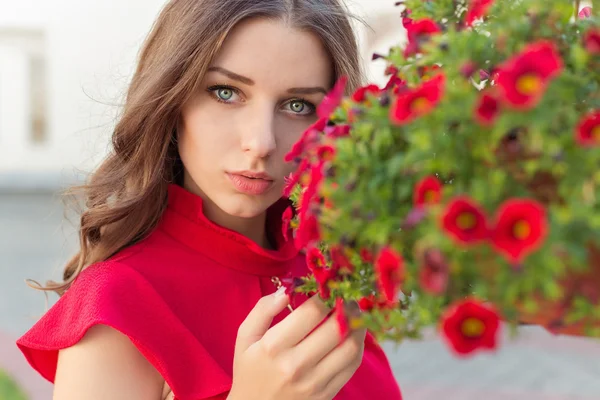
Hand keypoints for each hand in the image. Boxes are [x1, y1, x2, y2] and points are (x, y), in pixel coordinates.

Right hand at [228, 288, 365, 399]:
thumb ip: (263, 309)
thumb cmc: (249, 371)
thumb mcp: (245, 338)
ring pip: (351, 347)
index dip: (327, 294)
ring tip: (355, 313)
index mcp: (274, 346)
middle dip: (347, 306)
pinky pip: (352, 366)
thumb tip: (287, 288)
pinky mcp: (327, 394)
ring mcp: (314, 383)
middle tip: (347, 296)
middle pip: (336, 328)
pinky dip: (358, 346)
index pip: (313, 312)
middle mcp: (296, 365)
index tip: (329, 287)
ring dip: (359, 325)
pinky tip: (354, 334)